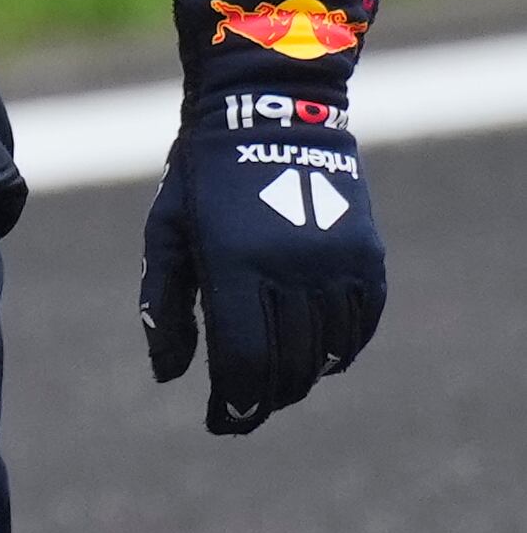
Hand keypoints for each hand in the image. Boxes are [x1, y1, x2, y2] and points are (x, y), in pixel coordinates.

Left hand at [140, 89, 384, 433]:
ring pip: (326, 353)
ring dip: (301, 378)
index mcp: (235, 262)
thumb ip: (164, 305)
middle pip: (287, 366)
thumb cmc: (202, 176)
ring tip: (275, 382)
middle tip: (243, 410)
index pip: (243, 361)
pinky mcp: (367, 257)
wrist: (269, 110)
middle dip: (263, 398)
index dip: (234, 404)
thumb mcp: (167, 231)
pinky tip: (317, 356)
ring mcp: (336, 263)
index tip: (221, 422)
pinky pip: (359, 325)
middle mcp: (292, 267)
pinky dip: (339, 350)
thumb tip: (168, 375)